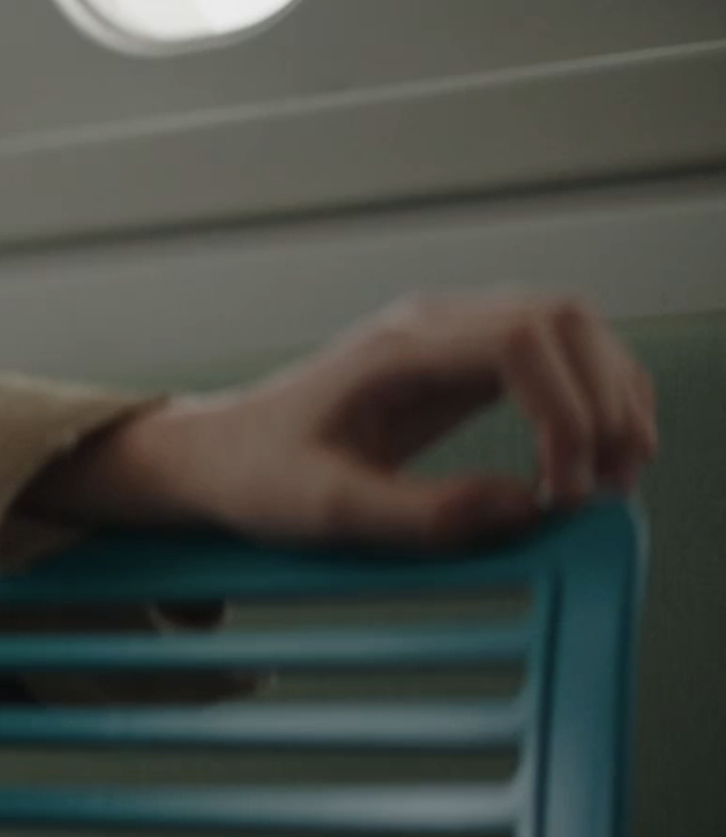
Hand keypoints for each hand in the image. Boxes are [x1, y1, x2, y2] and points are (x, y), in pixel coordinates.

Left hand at [36, 290, 659, 550]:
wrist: (224, 452)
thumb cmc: (261, 474)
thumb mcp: (326, 511)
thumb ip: (423, 515)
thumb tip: (526, 509)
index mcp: (394, 347)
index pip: (518, 340)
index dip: (566, 410)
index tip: (565, 489)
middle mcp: (432, 324)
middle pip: (563, 321)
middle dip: (605, 402)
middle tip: (608, 488)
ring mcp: (454, 334)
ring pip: (573, 332)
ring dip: (612, 398)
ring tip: (612, 479)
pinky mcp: (468, 361)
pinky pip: (558, 357)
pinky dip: (594, 399)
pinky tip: (595, 458)